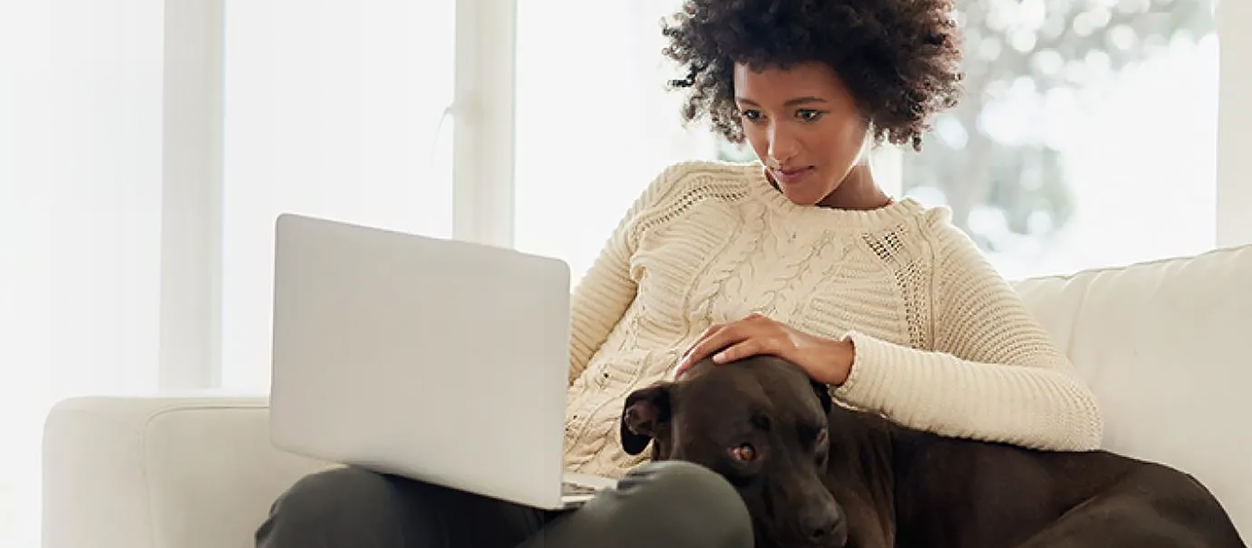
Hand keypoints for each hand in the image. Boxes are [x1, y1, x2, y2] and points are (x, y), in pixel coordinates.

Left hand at [673, 314, 854, 384]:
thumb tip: (730, 379)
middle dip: (695, 349)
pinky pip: (752, 345)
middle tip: (678, 368)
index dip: (697, 346)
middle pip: (717, 332)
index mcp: (755, 326)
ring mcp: (770, 331)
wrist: (836, 360)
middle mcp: (759, 323)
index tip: (681, 364)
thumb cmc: (804, 363)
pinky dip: (733, 351)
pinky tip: (719, 361)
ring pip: (729, 335)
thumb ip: (753, 361)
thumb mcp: (772, 359)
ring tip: (689, 364)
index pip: (718, 332)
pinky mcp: (782, 343)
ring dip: (706, 350)